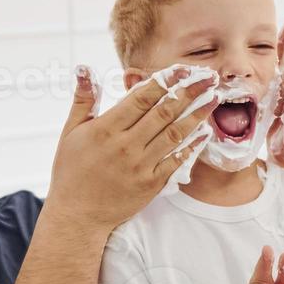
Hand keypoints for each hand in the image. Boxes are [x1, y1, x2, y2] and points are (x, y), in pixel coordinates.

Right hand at [48, 67, 216, 230]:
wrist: (77, 215)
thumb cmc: (71, 171)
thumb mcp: (70, 132)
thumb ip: (83, 100)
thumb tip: (85, 69)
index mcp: (105, 129)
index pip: (141, 99)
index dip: (164, 82)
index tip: (182, 69)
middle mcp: (125, 146)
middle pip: (163, 113)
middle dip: (188, 92)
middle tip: (208, 77)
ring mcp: (140, 166)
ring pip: (174, 134)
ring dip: (196, 115)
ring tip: (213, 99)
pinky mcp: (150, 184)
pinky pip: (176, 161)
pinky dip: (192, 146)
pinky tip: (204, 132)